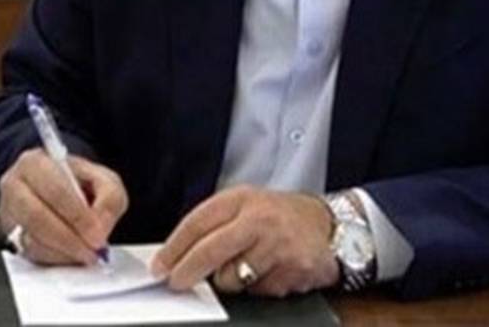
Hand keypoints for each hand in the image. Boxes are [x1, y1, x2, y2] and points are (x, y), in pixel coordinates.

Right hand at [0, 148, 127, 265]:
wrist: (60, 187)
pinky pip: (30, 253)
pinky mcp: (10, 236)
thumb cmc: (78, 181)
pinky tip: (71, 256)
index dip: (77, 215)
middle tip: (92, 250)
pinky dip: (55, 258)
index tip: (97, 234)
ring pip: (31, 239)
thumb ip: (109, 198)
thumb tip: (100, 228)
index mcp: (35, 163)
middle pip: (37, 217)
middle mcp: (15, 186)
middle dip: (69, 238)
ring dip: (63, 251)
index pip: (55, 190)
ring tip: (86, 254)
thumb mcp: (103, 179)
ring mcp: (9, 213)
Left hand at [150, 185, 338, 296]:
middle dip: (187, 271)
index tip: (159, 266)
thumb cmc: (279, 217)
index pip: (197, 222)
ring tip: (249, 265)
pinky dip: (259, 288)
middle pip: (210, 250)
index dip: (174, 247)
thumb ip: (216, 226)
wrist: (329, 225)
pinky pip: (258, 291)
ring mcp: (276, 244)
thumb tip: (177, 256)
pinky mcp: (292, 269)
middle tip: (176, 283)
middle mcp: (258, 218)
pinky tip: (271, 271)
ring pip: (232, 278)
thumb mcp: (246, 207)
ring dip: (232, 281)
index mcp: (241, 199)